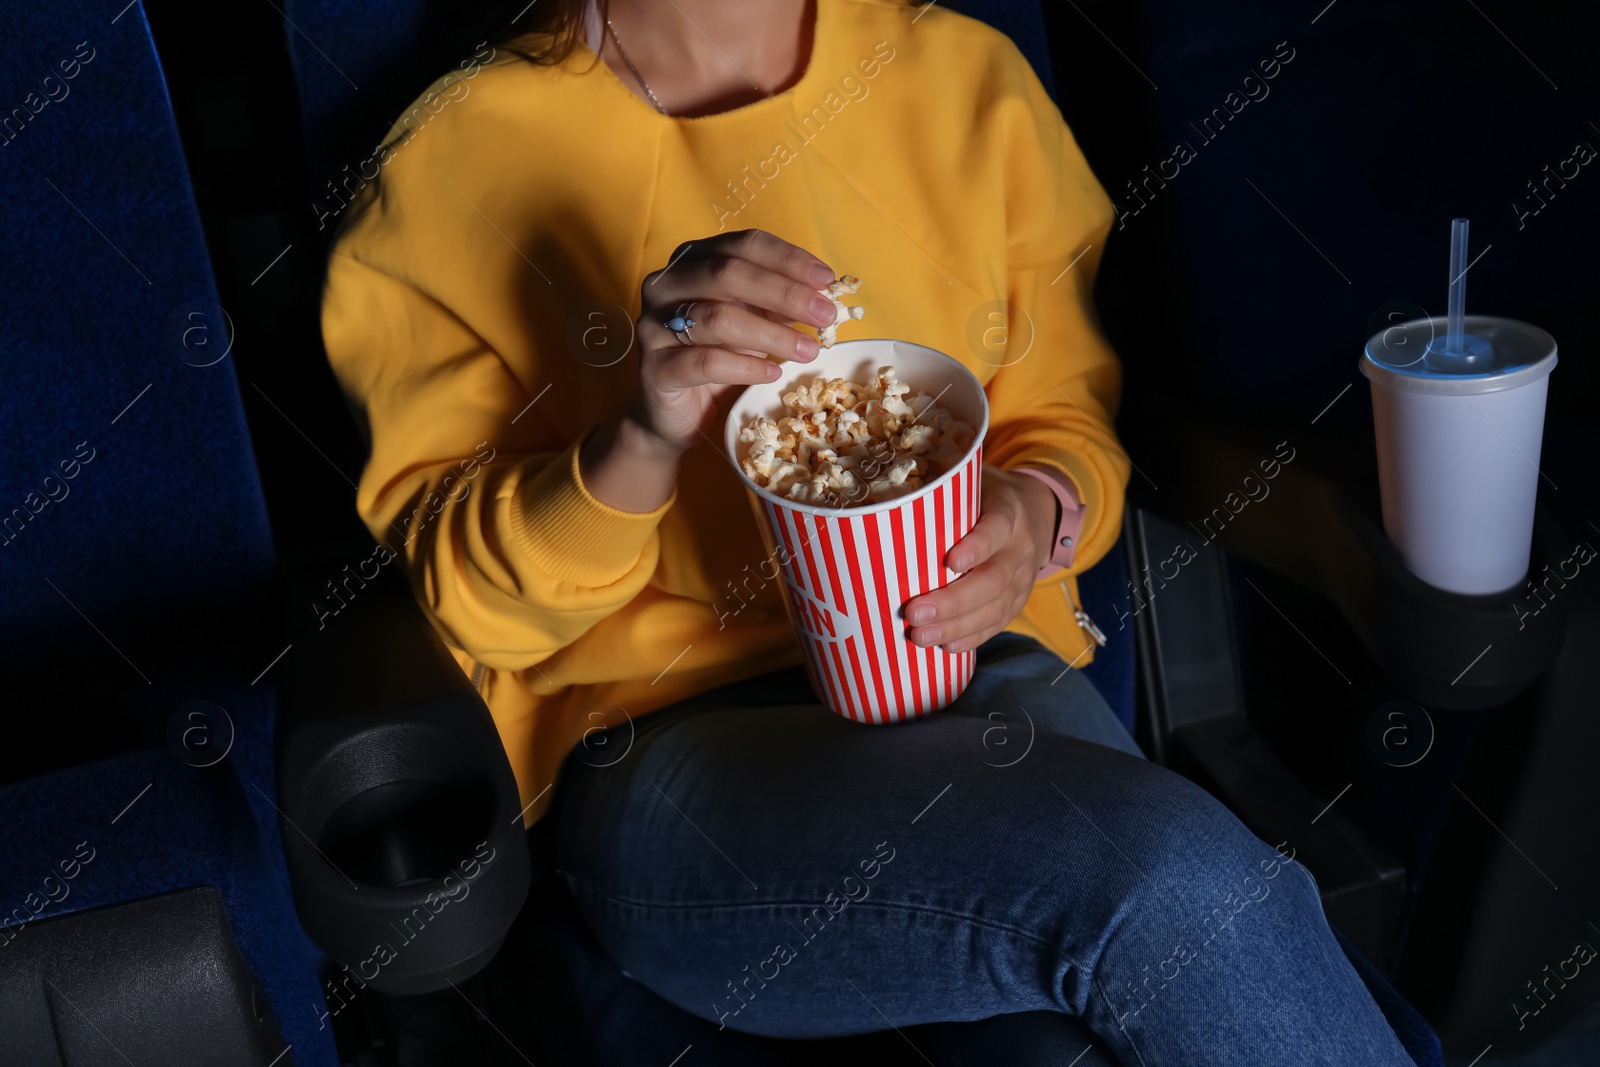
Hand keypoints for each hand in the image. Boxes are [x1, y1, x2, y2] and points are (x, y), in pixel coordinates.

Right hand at [625, 229, 841, 454]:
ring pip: (717, 319)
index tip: (826, 279)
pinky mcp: (654, 368)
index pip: (742, 245)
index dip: (788, 259)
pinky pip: (704, 362)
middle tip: (826, 316)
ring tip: (807, 350)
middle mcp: (665, 285)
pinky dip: (745, 366)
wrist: (677, 413)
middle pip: (728, 275)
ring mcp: (653, 325)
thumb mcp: (754, 321)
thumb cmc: (718, 357)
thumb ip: (780, 303)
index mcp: (691, 260)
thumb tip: (823, 293)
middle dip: (785, 293)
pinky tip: (773, 373)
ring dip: (772, 334)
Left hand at [902, 465, 1057, 653]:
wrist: (1039, 513)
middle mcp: (1021, 546)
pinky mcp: (1019, 599)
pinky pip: (1000, 622)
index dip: (978, 545)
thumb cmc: (987, 496)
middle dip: (953, 601)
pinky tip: (947, 646)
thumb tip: (884, 500)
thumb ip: (942, 492)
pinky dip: (972, 636)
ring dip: (957, 626)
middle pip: (993, 579)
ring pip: (996, 607)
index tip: (950, 561)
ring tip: (921, 636)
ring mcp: (1024, 577)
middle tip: (914, 613)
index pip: (997, 527)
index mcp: (1009, 510)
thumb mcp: (973, 482)